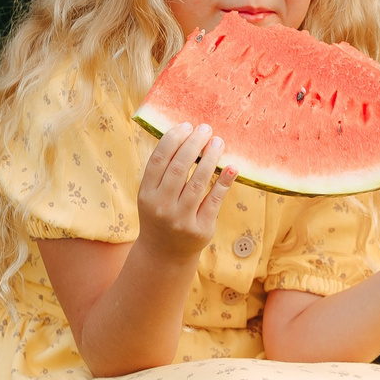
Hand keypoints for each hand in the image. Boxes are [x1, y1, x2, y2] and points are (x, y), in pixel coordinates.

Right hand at [136, 121, 234, 260]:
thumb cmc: (162, 214)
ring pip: (198, 182)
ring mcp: (181, 219)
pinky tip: (232, 167)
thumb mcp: (153, 195)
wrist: (165, 254)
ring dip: (210, 158)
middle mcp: (162, 206)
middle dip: (194, 144)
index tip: (187, 125)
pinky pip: (214, 200)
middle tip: (206, 129)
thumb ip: (164, 171)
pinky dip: (224, 182)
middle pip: (179, 168)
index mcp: (147, 194)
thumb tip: (186, 135)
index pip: (159, 160)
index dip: (174, 139)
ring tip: (218, 142)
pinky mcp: (201, 228)